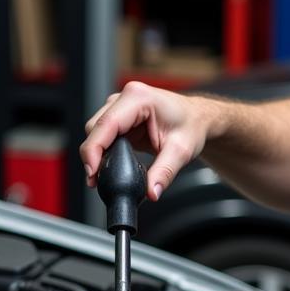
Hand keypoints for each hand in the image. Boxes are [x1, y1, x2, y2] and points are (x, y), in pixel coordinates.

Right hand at [79, 80, 218, 201]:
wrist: (197, 119)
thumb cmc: (191, 125)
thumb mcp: (181, 151)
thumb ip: (164, 173)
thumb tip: (151, 192)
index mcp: (139, 98)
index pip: (105, 125)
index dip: (93, 150)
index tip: (92, 173)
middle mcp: (125, 97)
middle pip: (94, 128)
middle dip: (93, 155)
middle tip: (99, 180)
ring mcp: (119, 105)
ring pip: (95, 131)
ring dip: (97, 153)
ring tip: (106, 173)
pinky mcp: (118, 117)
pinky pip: (102, 135)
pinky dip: (102, 151)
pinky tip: (111, 164)